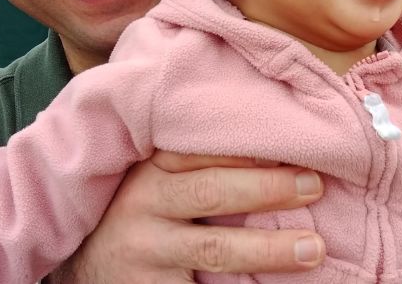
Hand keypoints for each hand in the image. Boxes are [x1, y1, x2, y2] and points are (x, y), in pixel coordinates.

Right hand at [49, 151, 325, 282]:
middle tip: (314, 185)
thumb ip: (192, 157)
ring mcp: (145, 251)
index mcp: (149, 167)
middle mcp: (142, 204)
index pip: (201, 148)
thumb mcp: (154, 176)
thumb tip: (267, 139)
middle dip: (267, 188)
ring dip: (268, 248)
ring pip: (213, 247)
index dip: (251, 147)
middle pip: (212, 191)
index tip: (295, 143)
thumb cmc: (137, 210)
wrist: (87, 263)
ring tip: (312, 248)